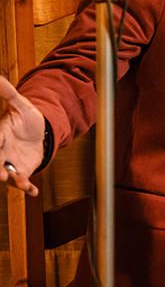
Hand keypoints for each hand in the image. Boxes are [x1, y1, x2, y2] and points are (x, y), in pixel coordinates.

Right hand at [0, 76, 44, 196]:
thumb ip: (9, 94)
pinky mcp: (22, 172)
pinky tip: (33, 192)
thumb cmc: (26, 119)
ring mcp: (10, 164)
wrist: (39, 133)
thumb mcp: (21, 105)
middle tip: (0, 173)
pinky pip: (22, 182)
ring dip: (11, 179)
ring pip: (6, 174)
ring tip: (17, 181)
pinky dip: (27, 187)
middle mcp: (0, 152)